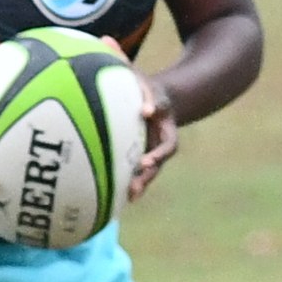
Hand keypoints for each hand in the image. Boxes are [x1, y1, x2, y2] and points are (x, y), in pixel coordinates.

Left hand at [127, 75, 177, 201]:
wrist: (145, 98)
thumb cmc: (146, 89)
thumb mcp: (150, 86)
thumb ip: (151, 95)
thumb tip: (147, 110)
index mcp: (167, 130)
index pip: (168, 145)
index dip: (159, 154)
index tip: (146, 161)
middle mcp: (159, 145)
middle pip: (158, 164)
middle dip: (147, 175)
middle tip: (135, 185)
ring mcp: (148, 152)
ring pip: (146, 172)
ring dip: (139, 184)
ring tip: (129, 195)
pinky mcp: (135, 155)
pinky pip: (132, 170)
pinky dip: (125, 182)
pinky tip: (112, 194)